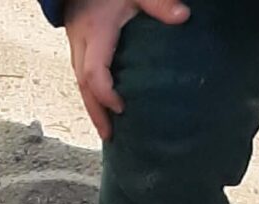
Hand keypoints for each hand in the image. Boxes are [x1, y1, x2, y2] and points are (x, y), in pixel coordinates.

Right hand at [63, 0, 189, 140]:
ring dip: (92, 107)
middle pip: (83, 87)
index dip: (105, 94)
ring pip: (79, 84)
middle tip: (109, 135)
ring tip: (106, 128)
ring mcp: (75, 45)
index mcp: (95, 33)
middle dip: (96, 113)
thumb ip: (158, 3)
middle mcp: (81, 44)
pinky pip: (80, 76)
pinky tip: (101, 106)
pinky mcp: (76, 45)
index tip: (121, 107)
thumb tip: (183, 17)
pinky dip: (90, 94)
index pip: (94, 72)